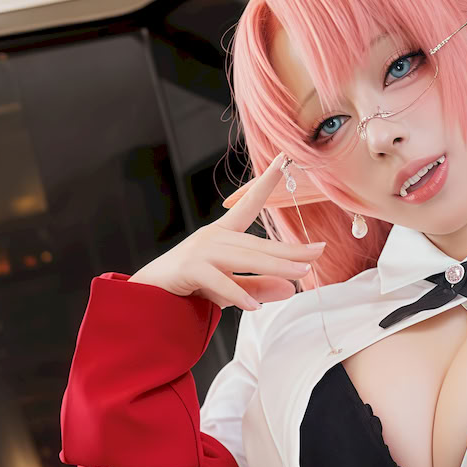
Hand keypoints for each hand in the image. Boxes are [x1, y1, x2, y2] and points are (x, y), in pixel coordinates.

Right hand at [129, 154, 323, 314]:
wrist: (147, 297)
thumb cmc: (189, 288)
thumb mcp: (228, 288)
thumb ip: (257, 287)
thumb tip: (291, 288)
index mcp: (222, 235)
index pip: (249, 205)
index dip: (266, 182)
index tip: (283, 159)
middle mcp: (213, 237)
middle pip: (257, 243)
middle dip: (289, 248)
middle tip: (319, 251)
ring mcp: (200, 251)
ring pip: (244, 258)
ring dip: (274, 267)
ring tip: (300, 275)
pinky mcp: (189, 269)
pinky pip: (218, 281)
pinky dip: (236, 293)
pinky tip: (253, 307)